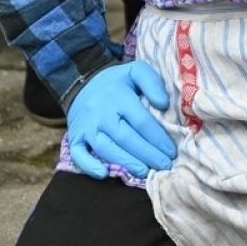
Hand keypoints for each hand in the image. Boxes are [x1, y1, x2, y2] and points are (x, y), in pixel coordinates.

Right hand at [66, 61, 176, 179]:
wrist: (82, 82)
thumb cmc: (117, 81)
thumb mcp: (136, 71)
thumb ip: (152, 82)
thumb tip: (163, 104)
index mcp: (119, 97)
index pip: (141, 121)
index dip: (157, 138)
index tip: (172, 151)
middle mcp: (101, 113)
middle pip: (125, 137)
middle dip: (147, 154)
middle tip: (164, 166)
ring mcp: (86, 127)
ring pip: (106, 148)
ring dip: (126, 162)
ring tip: (144, 172)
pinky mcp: (75, 137)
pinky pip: (78, 154)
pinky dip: (88, 166)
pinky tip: (103, 174)